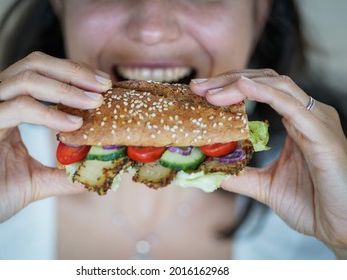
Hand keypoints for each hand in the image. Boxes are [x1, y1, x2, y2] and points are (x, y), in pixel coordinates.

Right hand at [0, 51, 111, 236]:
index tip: (102, 85)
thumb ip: (64, 172)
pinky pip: (17, 108)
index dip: (73, 74)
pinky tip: (72, 124)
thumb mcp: (37, 179)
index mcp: (5, 104)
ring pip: (26, 79)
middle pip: (35, 65)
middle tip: (103, 85)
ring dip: (66, 89)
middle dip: (74, 72)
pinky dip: (49, 114)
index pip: (42, 72)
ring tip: (94, 102)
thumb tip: (95, 171)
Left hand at [191, 69, 346, 257]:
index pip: (261, 90)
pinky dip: (266, 92)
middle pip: (265, 81)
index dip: (230, 86)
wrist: (341, 228)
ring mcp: (317, 121)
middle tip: (198, 86)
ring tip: (211, 91)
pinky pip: (292, 105)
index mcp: (296, 122)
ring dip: (240, 83)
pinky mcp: (322, 135)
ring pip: (278, 85)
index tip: (201, 91)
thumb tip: (209, 171)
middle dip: (229, 80)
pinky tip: (243, 87)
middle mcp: (307, 115)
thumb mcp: (264, 186)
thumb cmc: (312, 204)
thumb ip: (239, 175)